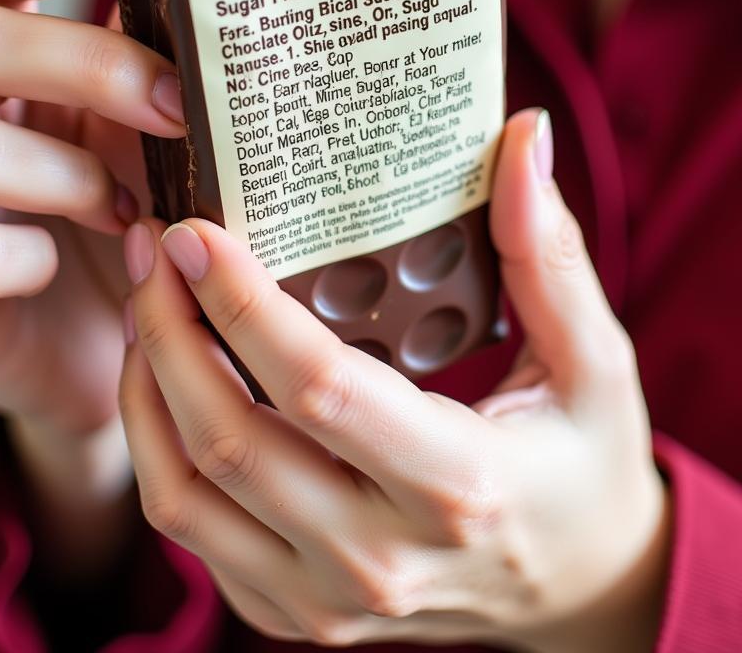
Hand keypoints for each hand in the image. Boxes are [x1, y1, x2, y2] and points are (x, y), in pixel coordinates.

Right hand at [0, 0, 183, 565]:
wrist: (97, 352)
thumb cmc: (126, 231)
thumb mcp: (145, 141)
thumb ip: (156, 77)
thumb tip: (232, 7)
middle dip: (90, 67)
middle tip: (176, 106)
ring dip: (70, 177)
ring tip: (133, 211)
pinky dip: (36, 258)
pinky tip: (70, 266)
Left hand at [119, 109, 668, 650]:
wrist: (580, 591)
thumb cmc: (587, 464)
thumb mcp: (592, 359)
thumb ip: (549, 250)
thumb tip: (523, 136)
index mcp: (459, 484)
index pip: (318, 388)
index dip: (242, 302)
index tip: (197, 230)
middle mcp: (381, 557)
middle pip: (230, 439)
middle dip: (170, 329)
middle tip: (158, 246)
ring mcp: (328, 600)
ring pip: (187, 493)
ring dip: (149, 387)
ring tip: (151, 302)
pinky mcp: (293, 612)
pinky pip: (190, 531)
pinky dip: (159, 448)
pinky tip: (169, 380)